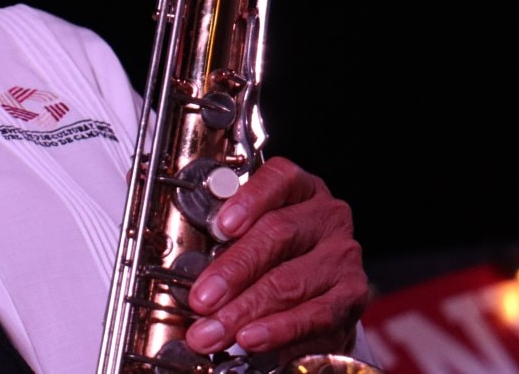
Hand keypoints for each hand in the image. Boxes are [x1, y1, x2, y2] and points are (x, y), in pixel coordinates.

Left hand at [183, 156, 368, 362]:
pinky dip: (277, 330)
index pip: (278, 179)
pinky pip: (314, 315)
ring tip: (212, 330)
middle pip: (277, 235)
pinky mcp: (350, 296)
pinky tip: (251, 338)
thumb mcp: (247, 231)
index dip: (249, 200)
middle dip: (233, 271)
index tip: (222, 226)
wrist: (314, 293)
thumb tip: (168, 233)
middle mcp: (325, 216)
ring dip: (244, 310)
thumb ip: (218, 231)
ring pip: (289, 281)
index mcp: (298, 188)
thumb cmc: (272, 254)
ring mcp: (341, 256)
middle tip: (201, 299)